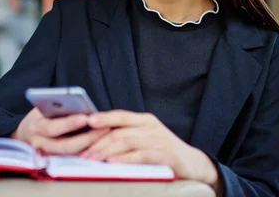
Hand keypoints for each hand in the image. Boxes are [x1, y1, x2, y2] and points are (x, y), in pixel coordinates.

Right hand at [11, 108, 109, 154]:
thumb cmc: (39, 117)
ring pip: (72, 155)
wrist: (24, 135)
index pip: (52, 127)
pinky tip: (102, 145)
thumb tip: (80, 107)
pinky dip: (88, 152)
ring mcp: (48, 157)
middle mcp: (40, 145)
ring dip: (91, 146)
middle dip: (86, 137)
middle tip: (104, 128)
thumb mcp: (43, 109)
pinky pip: (74, 160)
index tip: (85, 117)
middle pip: (65, 146)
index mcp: (35, 128)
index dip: (69, 124)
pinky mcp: (56, 163)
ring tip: (106, 135)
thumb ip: (56, 110)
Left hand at [81, 110, 220, 190]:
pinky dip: (126, 159)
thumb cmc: (164, 152)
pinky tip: (114, 163)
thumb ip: (126, 136)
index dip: (103, 118)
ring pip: (128, 142)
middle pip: (120, 130)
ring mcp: (160, 140)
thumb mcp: (145, 139)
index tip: (85, 121)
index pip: (120, 115)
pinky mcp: (167, 155)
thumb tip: (97, 139)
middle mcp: (151, 127)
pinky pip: (142, 155)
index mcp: (145, 120)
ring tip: (93, 159)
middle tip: (83, 152)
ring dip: (107, 151)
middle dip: (99, 142)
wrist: (195, 164)